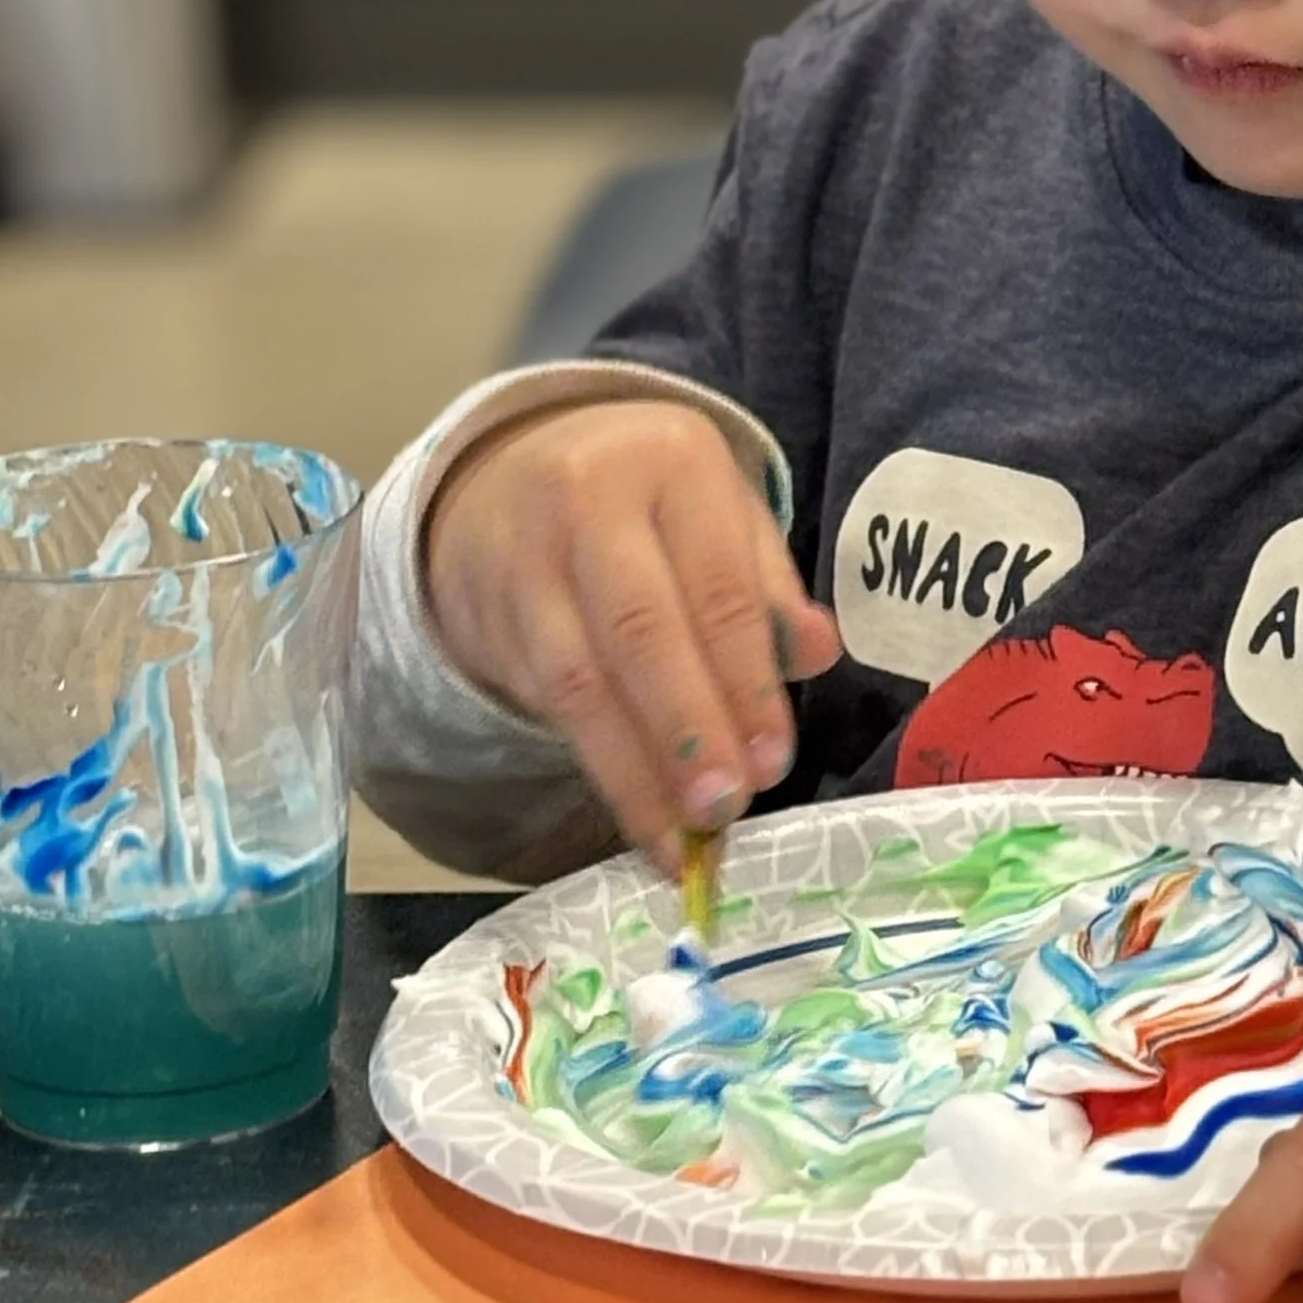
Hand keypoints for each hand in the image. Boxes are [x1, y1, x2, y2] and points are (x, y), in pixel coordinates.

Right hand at [424, 399, 841, 868]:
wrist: (512, 470)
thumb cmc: (650, 503)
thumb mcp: (722, 515)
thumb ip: (768, 587)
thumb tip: (818, 653)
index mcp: (675, 462)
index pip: (718, 585)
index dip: (746, 681)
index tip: (773, 761)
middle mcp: (588, 499)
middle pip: (640, 631)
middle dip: (686, 731)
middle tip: (724, 808)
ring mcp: (524, 556)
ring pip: (579, 680)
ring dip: (633, 772)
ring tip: (680, 839)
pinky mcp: (485, 612)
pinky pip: (544, 700)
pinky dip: (596, 765)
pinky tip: (638, 812)